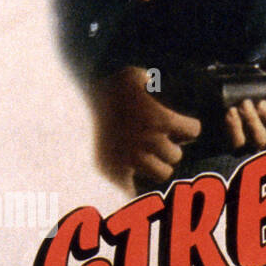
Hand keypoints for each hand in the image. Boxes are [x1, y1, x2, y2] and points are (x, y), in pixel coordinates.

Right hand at [89, 66, 201, 190]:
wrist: (73, 101)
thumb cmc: (106, 86)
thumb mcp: (134, 75)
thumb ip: (154, 81)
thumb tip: (160, 86)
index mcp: (161, 119)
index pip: (193, 131)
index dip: (188, 127)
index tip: (181, 126)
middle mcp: (149, 142)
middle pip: (176, 155)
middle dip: (170, 147)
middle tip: (160, 140)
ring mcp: (131, 158)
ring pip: (163, 172)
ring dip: (158, 165)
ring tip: (149, 155)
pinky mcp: (113, 169)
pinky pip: (133, 190)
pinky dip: (135, 189)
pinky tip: (135, 185)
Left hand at [224, 94, 265, 150]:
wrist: (233, 101)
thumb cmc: (255, 93)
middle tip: (261, 103)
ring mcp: (260, 145)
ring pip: (261, 139)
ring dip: (253, 120)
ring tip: (245, 103)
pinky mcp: (240, 148)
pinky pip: (239, 143)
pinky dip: (235, 127)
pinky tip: (232, 112)